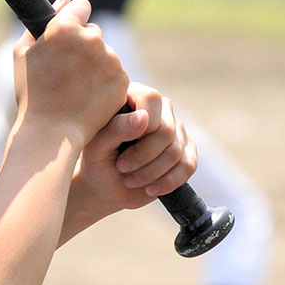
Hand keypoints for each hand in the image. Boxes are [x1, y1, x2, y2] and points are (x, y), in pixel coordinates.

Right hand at [13, 0, 129, 146]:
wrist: (52, 132)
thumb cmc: (32, 93)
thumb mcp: (23, 53)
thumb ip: (42, 20)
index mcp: (65, 28)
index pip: (81, 6)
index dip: (73, 20)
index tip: (68, 38)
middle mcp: (91, 39)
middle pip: (94, 32)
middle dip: (84, 45)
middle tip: (68, 71)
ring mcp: (110, 60)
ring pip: (106, 53)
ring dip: (95, 65)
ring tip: (77, 88)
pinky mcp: (122, 79)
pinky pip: (115, 72)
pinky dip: (106, 82)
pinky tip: (89, 97)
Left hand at [70, 82, 198, 221]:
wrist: (105, 187)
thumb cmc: (96, 161)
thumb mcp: (97, 146)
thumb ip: (117, 129)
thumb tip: (143, 117)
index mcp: (135, 96)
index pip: (151, 99)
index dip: (140, 128)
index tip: (119, 151)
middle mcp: (160, 109)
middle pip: (166, 130)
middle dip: (143, 156)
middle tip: (122, 168)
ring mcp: (176, 130)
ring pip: (175, 151)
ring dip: (151, 173)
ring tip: (130, 180)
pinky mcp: (186, 152)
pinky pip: (188, 166)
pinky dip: (168, 182)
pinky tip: (150, 189)